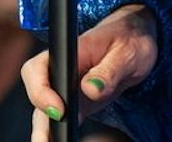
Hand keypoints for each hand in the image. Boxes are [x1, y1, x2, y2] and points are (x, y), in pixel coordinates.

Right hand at [20, 3, 159, 138]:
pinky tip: (65, 141)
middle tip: (48, 141)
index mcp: (69, 51)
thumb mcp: (127, 52)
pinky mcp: (74, 103)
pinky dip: (59, 133)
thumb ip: (109, 70)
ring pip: (45, 111)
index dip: (41, 91)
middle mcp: (61, 69)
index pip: (39, 68)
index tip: (60, 111)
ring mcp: (65, 87)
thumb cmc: (130, 39)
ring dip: (46, 131)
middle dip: (41, 119)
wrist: (135, 40)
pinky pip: (60, 120)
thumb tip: (91, 89)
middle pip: (37, 94)